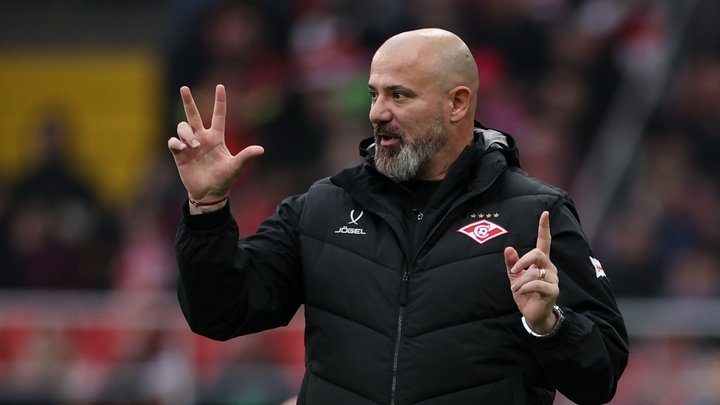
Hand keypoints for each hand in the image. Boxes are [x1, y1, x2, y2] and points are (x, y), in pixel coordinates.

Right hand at [168, 84, 263, 210]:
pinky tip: (182, 148)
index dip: (220, 102)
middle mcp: (202, 138)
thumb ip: (245, 156)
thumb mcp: (236, 167)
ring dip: (186, 133)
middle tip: (184, 88)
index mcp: (216, 138)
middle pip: (193, 115)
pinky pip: (173, 141)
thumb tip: (261, 149)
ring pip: (183, 127)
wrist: (209, 194)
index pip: (218, 115)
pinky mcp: (179, 154)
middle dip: (188, 101)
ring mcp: (189, 145)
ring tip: (192, 146)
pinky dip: (176, 142)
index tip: (220, 86)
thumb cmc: (224, 179)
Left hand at [504, 211, 559, 333]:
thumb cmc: (525, 293)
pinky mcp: (553, 290)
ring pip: (534, 272)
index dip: (544, 227)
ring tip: (515, 288)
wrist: (533, 314)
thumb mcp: (515, 276)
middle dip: (522, 261)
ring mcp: (553, 279)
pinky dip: (525, 287)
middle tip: (513, 271)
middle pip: (538, 253)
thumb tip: (508, 248)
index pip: (544, 241)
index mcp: (540, 262)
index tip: (544, 213)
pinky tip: (521, 292)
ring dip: (520, 281)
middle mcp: (549, 267)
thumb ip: (512, 263)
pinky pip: (537, 284)